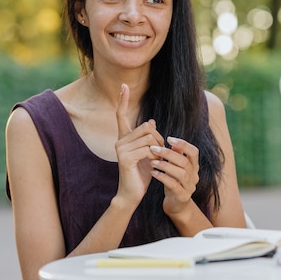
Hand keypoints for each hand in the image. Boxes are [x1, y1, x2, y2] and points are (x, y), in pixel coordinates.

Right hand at [115, 84, 163, 203]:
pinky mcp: (125, 158)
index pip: (121, 115)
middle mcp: (120, 141)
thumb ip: (149, 137)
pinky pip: (147, 149)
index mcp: (124, 138)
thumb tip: (152, 121)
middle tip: (160, 150)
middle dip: (158, 137)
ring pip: (148, 137)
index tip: (124, 86)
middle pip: (146, 126)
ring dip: (158, 148)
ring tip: (157, 158)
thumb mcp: (149, 152)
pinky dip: (155, 156)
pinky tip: (154, 163)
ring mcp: (120, 149)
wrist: (133, 193)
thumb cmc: (142, 173)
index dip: (123, 100)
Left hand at [149, 136, 198, 216]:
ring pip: (180, 173)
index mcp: (194, 166)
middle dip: (168, 153)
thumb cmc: (174, 182)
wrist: (176, 205)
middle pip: (184, 161)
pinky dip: (163, 177)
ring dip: (165, 165)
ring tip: (152, 161)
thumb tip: (171, 141)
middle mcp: (194, 175)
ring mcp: (190, 187)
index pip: (194, 151)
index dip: (183, 144)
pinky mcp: (183, 196)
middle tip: (153, 148)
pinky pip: (174, 185)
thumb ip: (175, 155)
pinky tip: (153, 173)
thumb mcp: (174, 167)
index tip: (168, 138)